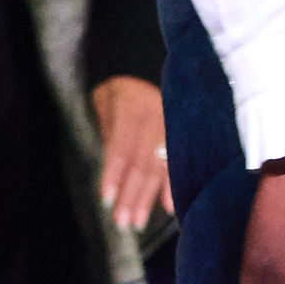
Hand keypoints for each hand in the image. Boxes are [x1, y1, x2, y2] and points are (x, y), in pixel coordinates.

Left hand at [91, 76, 168, 234]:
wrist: (142, 61)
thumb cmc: (116, 87)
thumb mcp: (104, 101)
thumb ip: (108, 132)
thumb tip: (112, 172)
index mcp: (130, 107)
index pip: (121, 148)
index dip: (113, 176)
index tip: (106, 201)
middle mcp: (154, 117)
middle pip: (141, 163)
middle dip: (131, 195)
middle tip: (123, 222)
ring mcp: (170, 124)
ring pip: (158, 166)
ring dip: (148, 197)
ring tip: (137, 221)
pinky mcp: (180, 130)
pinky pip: (176, 161)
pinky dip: (171, 185)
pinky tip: (168, 207)